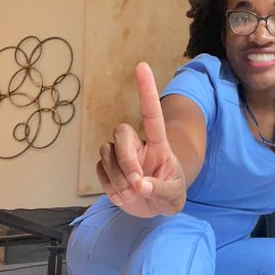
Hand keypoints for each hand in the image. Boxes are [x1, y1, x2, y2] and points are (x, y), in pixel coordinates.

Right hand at [96, 62, 185, 217]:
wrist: (156, 209)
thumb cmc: (170, 195)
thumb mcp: (174, 196)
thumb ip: (161, 189)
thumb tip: (140, 185)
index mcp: (158, 144)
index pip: (151, 114)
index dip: (146, 91)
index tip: (142, 66)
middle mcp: (137, 145)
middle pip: (121, 132)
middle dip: (126, 159)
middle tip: (136, 183)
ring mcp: (120, 156)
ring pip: (107, 152)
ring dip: (117, 177)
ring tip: (131, 194)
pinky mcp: (108, 168)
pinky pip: (100, 169)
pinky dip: (109, 186)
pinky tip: (122, 196)